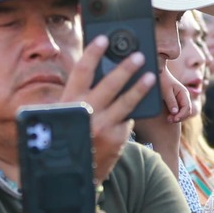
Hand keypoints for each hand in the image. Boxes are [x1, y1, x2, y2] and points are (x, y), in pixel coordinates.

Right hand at [57, 36, 156, 177]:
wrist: (72, 173)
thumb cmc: (67, 137)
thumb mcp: (62, 116)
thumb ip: (75, 96)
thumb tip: (96, 72)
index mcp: (69, 104)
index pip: (82, 71)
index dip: (92, 53)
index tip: (103, 39)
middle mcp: (86, 114)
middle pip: (110, 83)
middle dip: (126, 67)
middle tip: (138, 55)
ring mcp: (103, 127)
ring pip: (127, 102)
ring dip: (140, 87)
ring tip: (151, 76)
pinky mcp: (117, 139)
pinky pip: (127, 120)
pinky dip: (132, 112)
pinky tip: (139, 105)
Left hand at [158, 66, 194, 123]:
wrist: (159, 74)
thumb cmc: (162, 81)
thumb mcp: (166, 91)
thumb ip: (171, 101)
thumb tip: (175, 112)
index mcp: (184, 93)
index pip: (187, 107)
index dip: (181, 115)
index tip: (173, 119)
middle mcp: (185, 96)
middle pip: (187, 111)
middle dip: (180, 117)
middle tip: (169, 120)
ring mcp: (182, 99)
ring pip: (184, 112)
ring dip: (177, 117)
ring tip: (168, 119)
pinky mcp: (177, 101)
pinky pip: (179, 110)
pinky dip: (175, 115)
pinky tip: (168, 116)